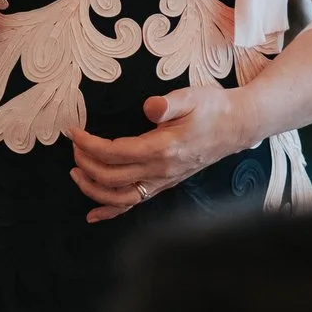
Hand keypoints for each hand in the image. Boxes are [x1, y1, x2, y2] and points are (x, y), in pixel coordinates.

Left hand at [68, 87, 254, 221]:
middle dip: (86, 164)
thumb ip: (168, 103)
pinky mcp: (166, 184)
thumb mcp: (191, 96)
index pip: (115, 152)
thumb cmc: (213, 107)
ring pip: (121, 198)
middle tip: (73, 147)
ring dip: (93, 189)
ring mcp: (164, 181)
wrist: (238, 125)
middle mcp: (161, 170)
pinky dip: (111, 211)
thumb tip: (149, 107)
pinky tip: (93, 215)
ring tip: (76, 174)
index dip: (90, 145)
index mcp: (163, 148)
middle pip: (112, 177)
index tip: (74, 132)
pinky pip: (136, 204)